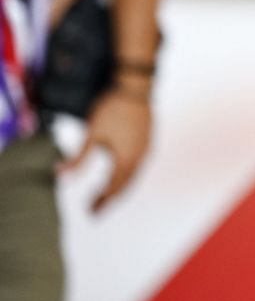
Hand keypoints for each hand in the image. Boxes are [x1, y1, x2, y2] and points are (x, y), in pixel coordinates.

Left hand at [61, 87, 152, 211]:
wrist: (136, 88)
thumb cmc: (113, 109)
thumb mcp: (92, 134)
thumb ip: (78, 158)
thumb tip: (59, 173)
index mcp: (125, 159)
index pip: (112, 189)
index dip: (100, 202)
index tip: (89, 212)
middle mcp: (140, 158)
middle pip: (125, 187)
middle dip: (110, 200)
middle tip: (95, 211)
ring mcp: (147, 149)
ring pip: (133, 177)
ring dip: (119, 188)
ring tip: (105, 195)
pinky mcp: (148, 141)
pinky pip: (138, 166)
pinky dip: (127, 176)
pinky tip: (119, 173)